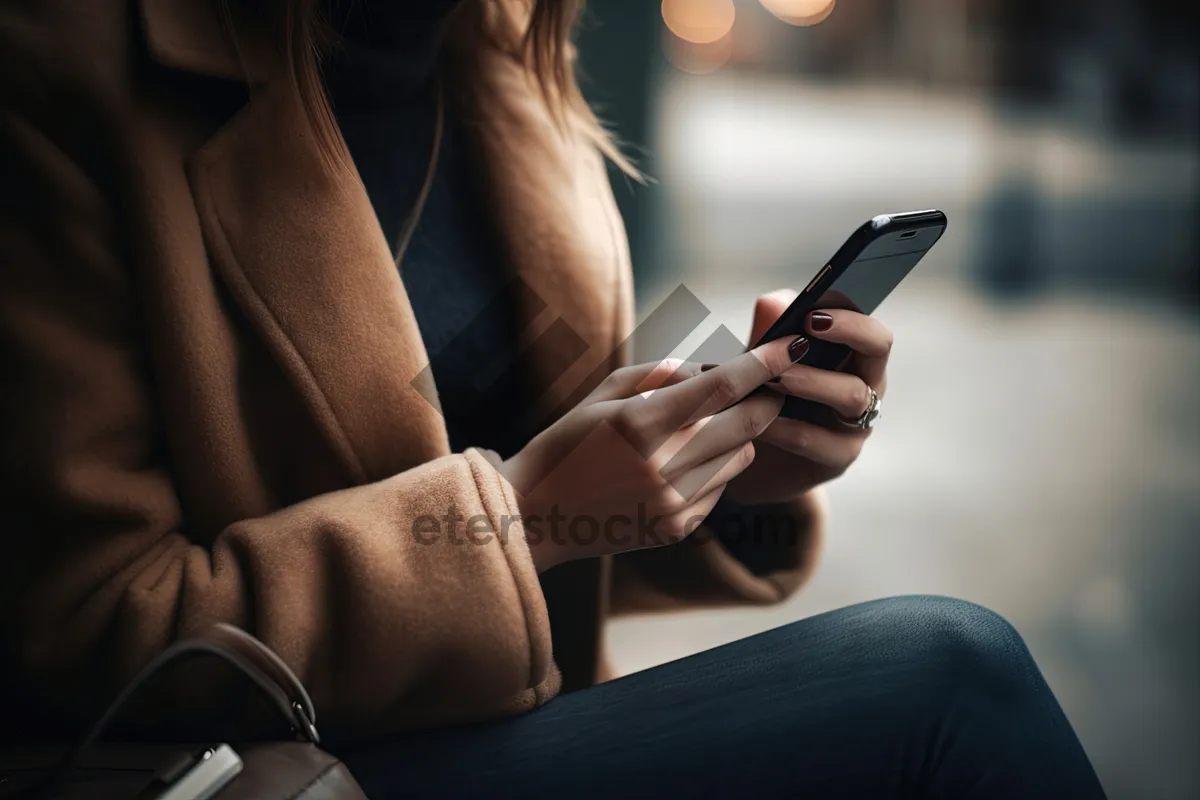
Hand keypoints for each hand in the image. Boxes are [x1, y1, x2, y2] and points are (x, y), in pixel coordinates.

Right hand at [501, 338, 799, 570]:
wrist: (536, 515)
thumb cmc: (568, 443)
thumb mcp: (603, 394)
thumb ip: (661, 374)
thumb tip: (715, 369)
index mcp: (640, 423)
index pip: (722, 387)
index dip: (763, 363)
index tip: (790, 344)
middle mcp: (663, 465)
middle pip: (748, 423)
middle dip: (768, 398)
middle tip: (770, 383)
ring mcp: (674, 502)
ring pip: (742, 455)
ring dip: (737, 434)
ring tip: (700, 428)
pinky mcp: (678, 527)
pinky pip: (722, 487)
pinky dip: (715, 467)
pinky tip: (679, 465)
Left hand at [724, 289, 892, 505]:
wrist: (745, 459)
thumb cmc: (759, 399)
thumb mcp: (757, 361)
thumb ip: (768, 330)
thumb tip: (776, 301)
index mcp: (850, 353)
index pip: (865, 320)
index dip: (847, 309)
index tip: (814, 305)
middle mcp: (864, 383)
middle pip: (879, 346)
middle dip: (850, 329)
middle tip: (808, 325)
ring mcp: (856, 423)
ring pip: (852, 395)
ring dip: (811, 381)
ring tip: (772, 378)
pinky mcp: (837, 458)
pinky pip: (818, 440)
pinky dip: (786, 427)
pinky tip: (759, 422)